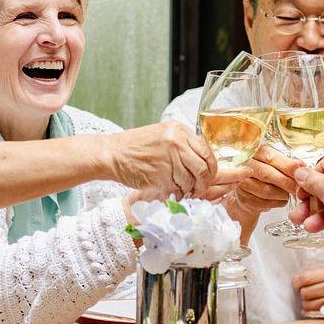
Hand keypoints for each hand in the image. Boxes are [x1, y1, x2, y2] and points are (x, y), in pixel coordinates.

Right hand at [109, 122, 251, 199]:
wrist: (112, 154)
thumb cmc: (135, 147)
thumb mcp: (162, 135)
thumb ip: (182, 143)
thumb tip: (203, 160)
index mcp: (178, 130)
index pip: (207, 150)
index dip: (211, 166)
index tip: (208, 175)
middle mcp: (176, 141)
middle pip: (204, 167)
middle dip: (205, 182)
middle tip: (200, 188)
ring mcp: (168, 157)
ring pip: (191, 180)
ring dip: (190, 190)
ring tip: (183, 191)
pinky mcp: (160, 174)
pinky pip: (177, 188)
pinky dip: (177, 193)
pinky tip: (171, 192)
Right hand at [233, 145, 304, 214]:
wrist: (249, 189)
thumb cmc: (266, 173)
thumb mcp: (276, 163)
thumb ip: (287, 163)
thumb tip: (301, 166)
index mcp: (256, 152)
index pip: (271, 157)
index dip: (287, 165)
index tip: (301, 171)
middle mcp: (246, 166)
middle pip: (267, 174)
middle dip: (287, 182)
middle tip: (299, 187)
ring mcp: (242, 183)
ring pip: (266, 191)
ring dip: (283, 194)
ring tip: (290, 193)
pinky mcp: (244, 199)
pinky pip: (264, 203)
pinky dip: (277, 202)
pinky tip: (281, 199)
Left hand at [292, 266, 323, 313]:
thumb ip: (316, 273)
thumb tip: (295, 279)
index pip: (304, 278)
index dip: (296, 282)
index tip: (296, 284)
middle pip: (305, 292)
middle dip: (302, 293)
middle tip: (305, 291)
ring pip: (308, 304)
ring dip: (305, 303)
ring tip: (310, 299)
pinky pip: (316, 312)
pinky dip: (310, 311)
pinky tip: (311, 308)